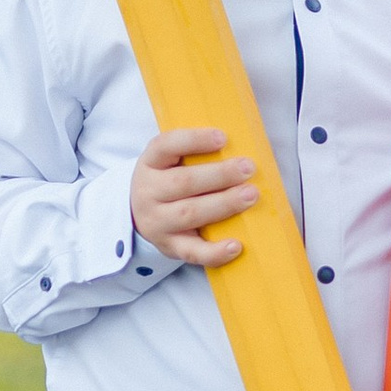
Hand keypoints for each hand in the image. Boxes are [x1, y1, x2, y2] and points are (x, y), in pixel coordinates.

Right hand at [131, 127, 260, 266]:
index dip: (194, 140)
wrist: (140, 214)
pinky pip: (192, 252)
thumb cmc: (168, 180)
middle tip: (248, 168)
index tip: (222, 137)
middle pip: (183, 182)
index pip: (166, 146)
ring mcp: (157, 222)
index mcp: (150, 163)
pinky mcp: (170, 247)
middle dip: (219, 175)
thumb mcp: (170, 161)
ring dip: (223, 204)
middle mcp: (149, 192)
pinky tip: (236, 245)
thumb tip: (242, 142)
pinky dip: (215, 251)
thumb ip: (195, 152)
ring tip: (250, 195)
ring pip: (190, 214)